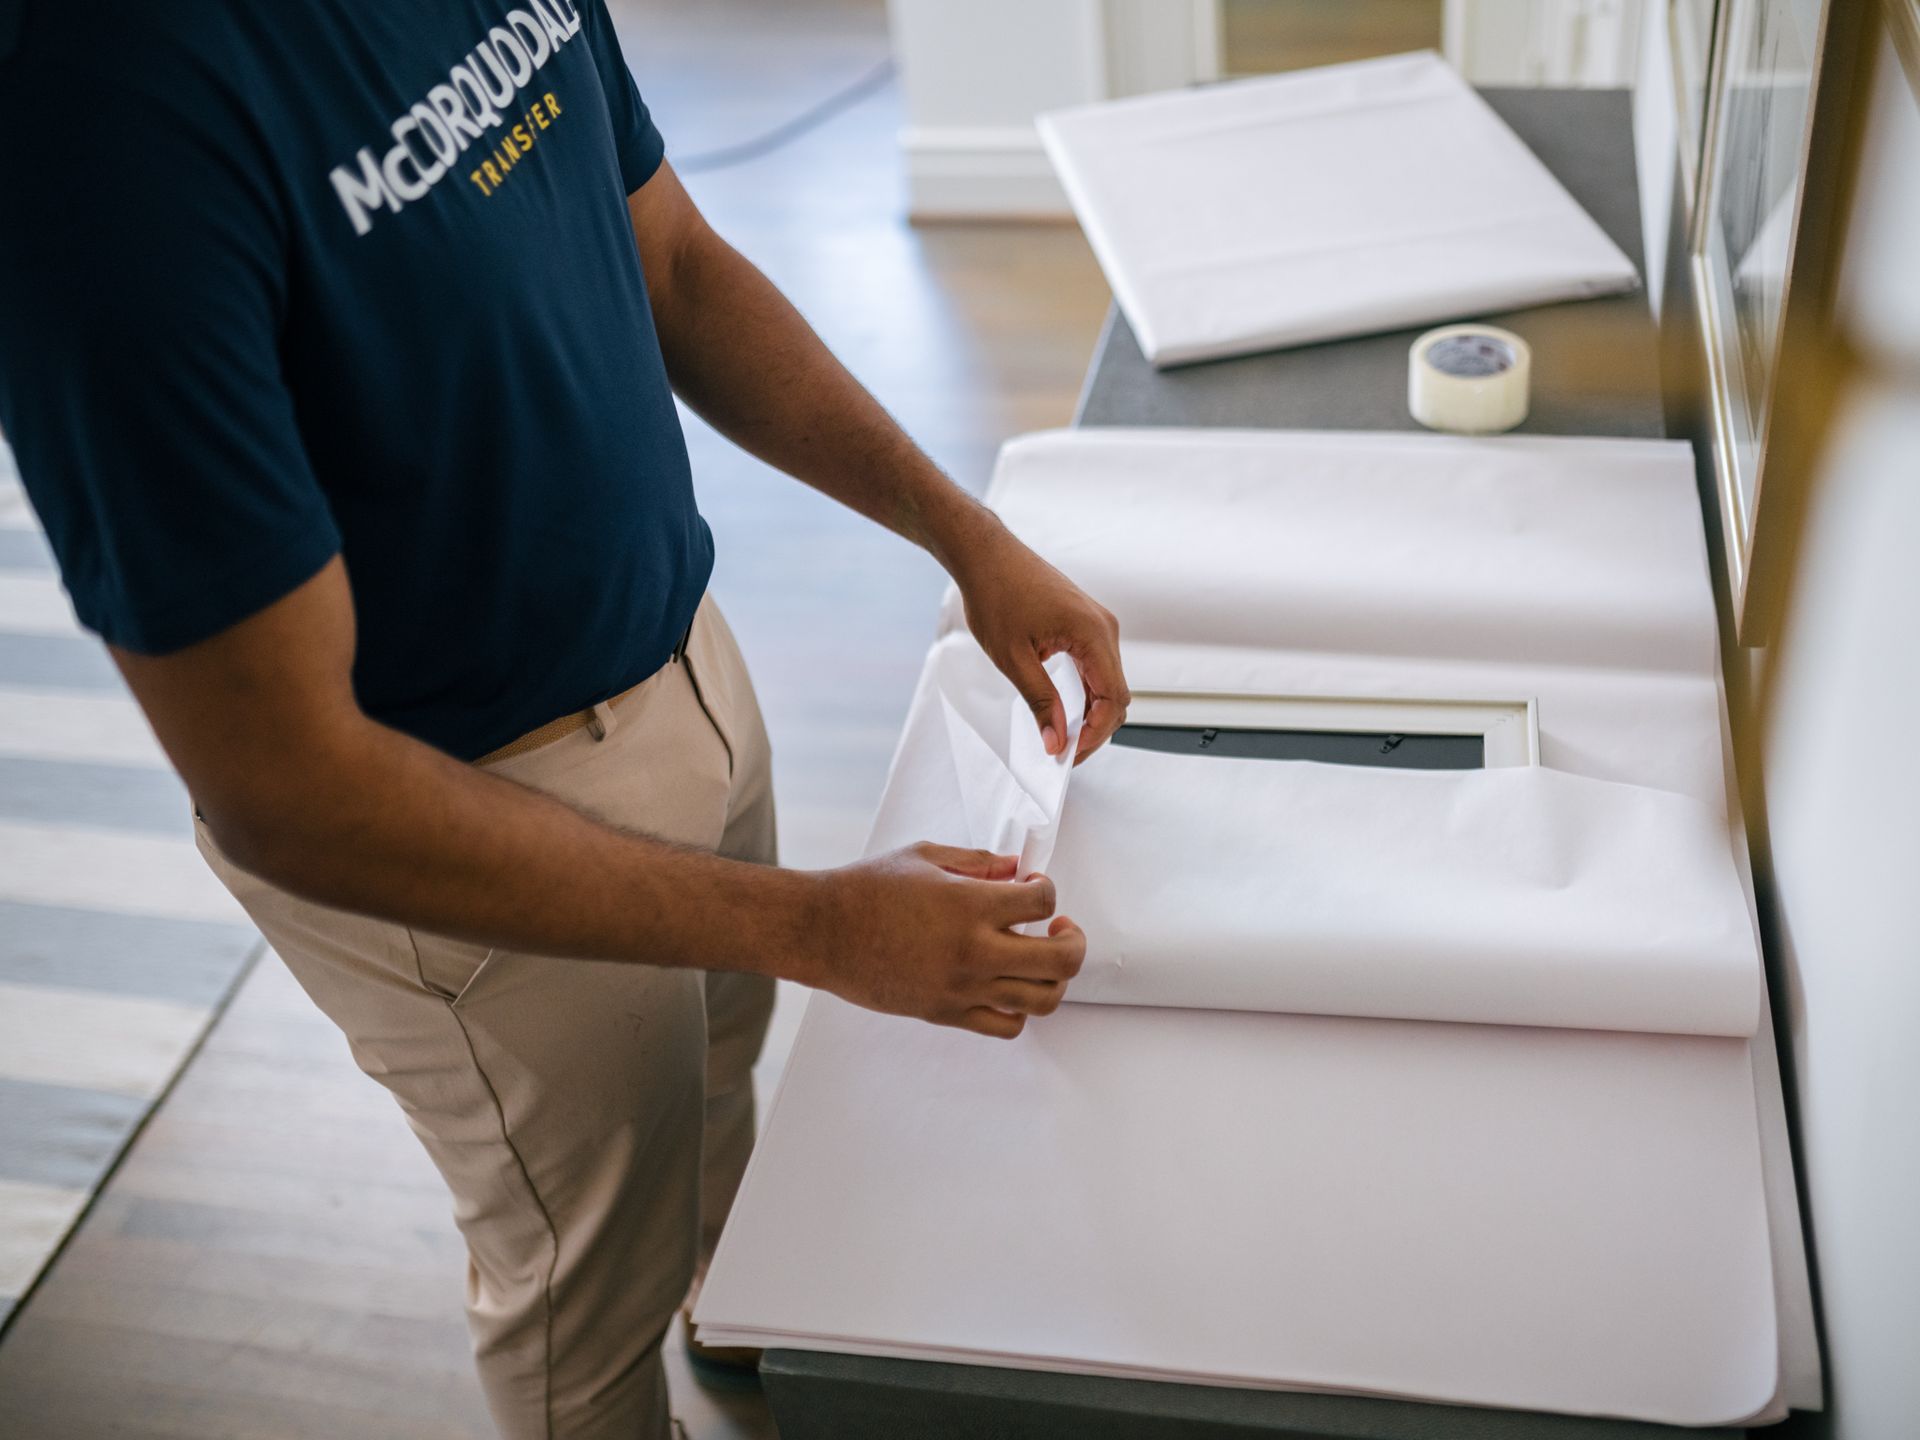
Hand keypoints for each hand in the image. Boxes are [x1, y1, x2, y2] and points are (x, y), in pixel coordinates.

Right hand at [805, 843, 1085, 1038]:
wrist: (823, 931)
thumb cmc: (867, 888)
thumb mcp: (925, 856)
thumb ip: (978, 862)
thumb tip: (1015, 870)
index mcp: (970, 905)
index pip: (1043, 904)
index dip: (1047, 891)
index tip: (1033, 888)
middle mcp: (974, 951)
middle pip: (1060, 959)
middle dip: (1073, 940)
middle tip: (1061, 928)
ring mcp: (962, 988)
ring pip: (1042, 999)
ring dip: (1054, 977)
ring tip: (1042, 959)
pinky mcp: (946, 1013)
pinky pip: (1006, 1025)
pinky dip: (1020, 1010)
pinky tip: (1009, 986)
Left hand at [951, 524, 1130, 762]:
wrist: (986, 556)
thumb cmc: (996, 594)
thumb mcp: (1013, 659)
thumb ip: (1041, 702)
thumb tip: (1057, 740)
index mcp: (1092, 633)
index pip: (1113, 697)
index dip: (1097, 734)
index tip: (1071, 754)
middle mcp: (1103, 627)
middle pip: (1116, 693)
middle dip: (1096, 728)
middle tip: (1064, 752)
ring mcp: (1097, 624)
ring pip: (1108, 682)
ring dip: (1091, 712)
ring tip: (1062, 736)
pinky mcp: (1085, 624)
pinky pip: (1096, 666)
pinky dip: (1085, 693)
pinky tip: (1066, 711)